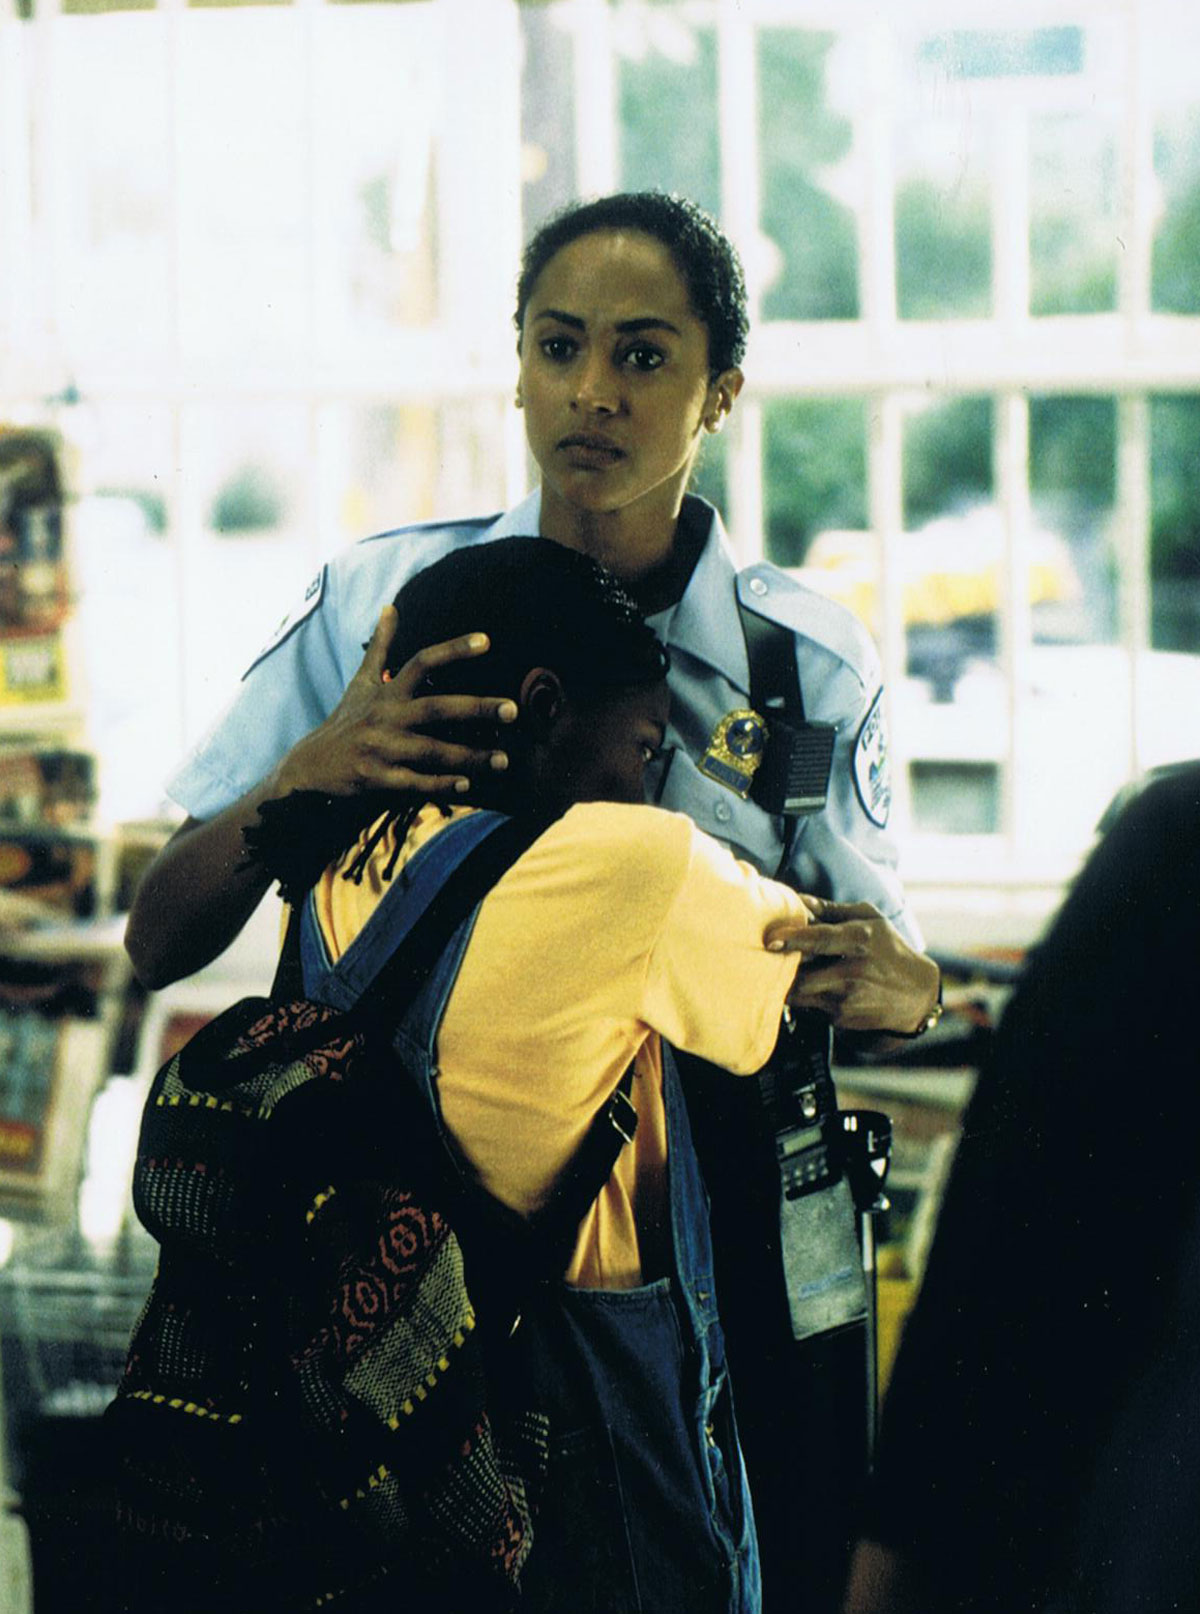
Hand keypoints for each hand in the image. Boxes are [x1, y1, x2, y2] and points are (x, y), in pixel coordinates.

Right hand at [270, 606, 517, 800]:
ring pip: (431, 751)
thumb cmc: (346, 720)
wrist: (310, 765)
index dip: (453, 649)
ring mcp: (381, 748)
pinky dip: (439, 786)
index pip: (422, 662)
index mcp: (387, 691)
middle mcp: (386, 716)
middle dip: (476, 709)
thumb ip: (381, 646)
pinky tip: (467, 786)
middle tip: (513, 710)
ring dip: (469, 757)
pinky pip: (413, 783)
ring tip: (504, 760)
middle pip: (436, 708)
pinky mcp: (376, 778)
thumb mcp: (361, 682)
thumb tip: (390, 606)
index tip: (487, 640)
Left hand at [764, 898, 939, 1034]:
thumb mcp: (870, 920)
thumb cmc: (889, 949)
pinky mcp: (841, 1018)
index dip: (793, 939)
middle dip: (780, 969)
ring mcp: (847, 999)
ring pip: (800, 994)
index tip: (770, 940)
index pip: (821, 939)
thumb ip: (831, 910)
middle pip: (802, 976)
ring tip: (784, 970)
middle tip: (767, 958)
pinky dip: (803, 996)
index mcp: (861, 939)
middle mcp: (854, 971)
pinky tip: (813, 987)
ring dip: (787, 983)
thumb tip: (798, 900)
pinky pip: (808, 1005)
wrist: (916, 995)